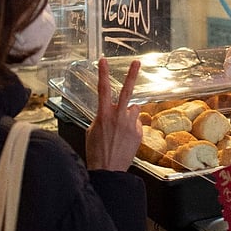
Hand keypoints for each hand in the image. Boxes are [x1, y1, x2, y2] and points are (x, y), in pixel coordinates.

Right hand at [85, 57, 141, 171]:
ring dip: (128, 114)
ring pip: (133, 110)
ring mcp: (131, 124)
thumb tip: (112, 112)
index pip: (103, 89)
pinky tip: (125, 138)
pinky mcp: (139, 132)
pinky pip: (136, 123)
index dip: (103, 73)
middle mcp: (119, 117)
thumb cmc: (97, 151)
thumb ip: (103, 117)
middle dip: (132, 74)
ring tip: (120, 130)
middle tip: (136, 62)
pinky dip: (132, 127)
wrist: (108, 169)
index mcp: (104, 115)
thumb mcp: (92, 130)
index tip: (103, 61)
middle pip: (127, 91)